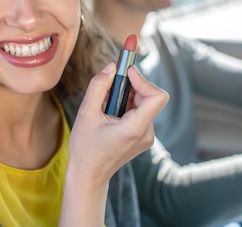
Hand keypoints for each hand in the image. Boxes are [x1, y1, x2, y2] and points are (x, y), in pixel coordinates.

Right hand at [69, 62, 168, 182]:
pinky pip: (140, 112)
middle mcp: (146, 133)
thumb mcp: (86, 113)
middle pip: (149, 97)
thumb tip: (112, 67)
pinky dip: (127, 106)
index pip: (157, 96)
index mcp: (135, 129)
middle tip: (110, 85)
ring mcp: (146, 137)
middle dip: (131, 86)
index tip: (126, 73)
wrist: (89, 175)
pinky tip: (110, 114)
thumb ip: (98, 86)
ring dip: (127, 96)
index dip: (143, 80)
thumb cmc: (85, 146)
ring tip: (106, 104)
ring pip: (144, 104)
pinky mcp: (142, 137)